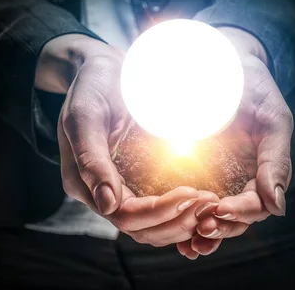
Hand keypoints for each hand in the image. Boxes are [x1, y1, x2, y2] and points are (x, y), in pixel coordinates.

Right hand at [36, 34, 211, 245]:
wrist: (102, 67)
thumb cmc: (92, 84)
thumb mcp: (85, 115)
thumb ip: (91, 159)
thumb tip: (107, 204)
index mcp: (83, 182)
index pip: (124, 215)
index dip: (159, 211)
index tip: (192, 192)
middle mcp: (101, 192)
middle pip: (141, 228)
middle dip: (177, 220)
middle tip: (210, 202)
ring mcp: (120, 186)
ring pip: (153, 225)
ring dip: (183, 220)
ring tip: (211, 204)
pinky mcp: (136, 177)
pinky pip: (159, 206)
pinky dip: (181, 210)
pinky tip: (203, 198)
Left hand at [179, 27, 293, 257]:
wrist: (219, 59)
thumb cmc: (251, 87)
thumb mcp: (272, 119)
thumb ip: (277, 160)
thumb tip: (278, 208)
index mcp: (259, 170)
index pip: (256, 205)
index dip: (240, 213)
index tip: (219, 209)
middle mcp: (236, 178)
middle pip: (233, 219)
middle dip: (220, 227)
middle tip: (201, 226)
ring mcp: (213, 175)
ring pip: (210, 216)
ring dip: (201, 231)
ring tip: (188, 237)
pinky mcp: (187, 167)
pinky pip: (186, 198)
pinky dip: (182, 218)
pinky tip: (171, 228)